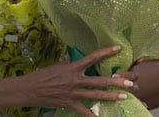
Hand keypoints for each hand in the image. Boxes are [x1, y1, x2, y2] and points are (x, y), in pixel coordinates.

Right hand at [0, 46, 134, 116]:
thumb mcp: (57, 66)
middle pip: (99, 80)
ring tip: (124, 96)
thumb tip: (72, 59)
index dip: (106, 52)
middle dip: (116, 81)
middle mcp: (75, 79)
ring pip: (96, 95)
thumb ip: (68, 63)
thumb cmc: (42, 76)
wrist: (29, 89)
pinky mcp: (69, 104)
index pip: (93, 57)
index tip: (118, 48)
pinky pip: (84, 111)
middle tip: (129, 82)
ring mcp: (73, 93)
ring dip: (111, 96)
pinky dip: (93, 116)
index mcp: (73, 67)